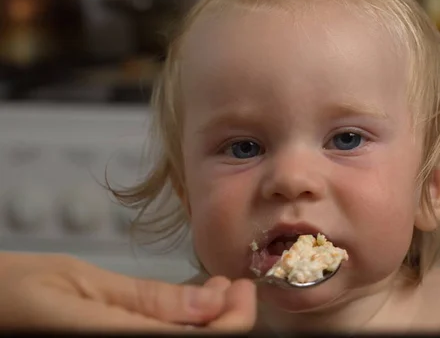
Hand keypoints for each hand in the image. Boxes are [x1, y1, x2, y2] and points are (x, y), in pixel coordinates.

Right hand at [0, 252, 255, 331]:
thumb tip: (211, 303)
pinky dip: (182, 327)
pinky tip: (188, 306)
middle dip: (226, 322)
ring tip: (214, 289)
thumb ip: (149, 301)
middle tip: (233, 287)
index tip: (244, 289)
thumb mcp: (84, 284)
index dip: (235, 322)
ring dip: (208, 324)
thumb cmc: (14, 292)